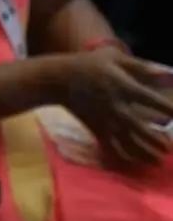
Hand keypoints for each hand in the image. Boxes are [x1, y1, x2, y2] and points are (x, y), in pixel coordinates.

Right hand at [61, 48, 172, 166]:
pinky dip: (120, 157)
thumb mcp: (113, 58)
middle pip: (140, 128)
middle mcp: (117, 107)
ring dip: (143, 153)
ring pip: (127, 141)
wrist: (58, 79)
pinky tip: (130, 163)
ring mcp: (105, 120)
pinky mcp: (95, 128)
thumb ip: (140, 67)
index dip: (166, 109)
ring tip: (156, 161)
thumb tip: (166, 73)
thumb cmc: (88, 65)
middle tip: (169, 149)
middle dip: (156, 141)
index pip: (150, 100)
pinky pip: (109, 146)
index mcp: (123, 87)